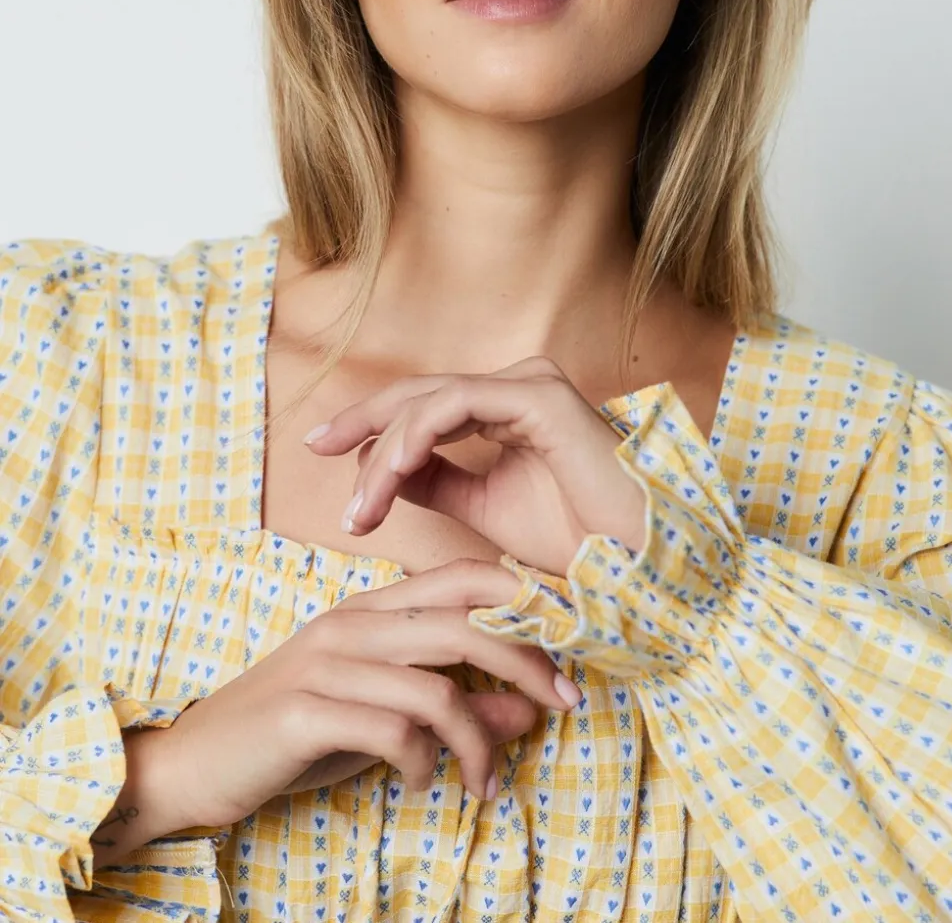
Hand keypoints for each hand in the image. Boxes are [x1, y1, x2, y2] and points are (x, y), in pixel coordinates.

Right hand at [156, 559, 581, 829]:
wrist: (194, 761)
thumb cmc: (295, 734)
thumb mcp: (383, 717)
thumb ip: (453, 707)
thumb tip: (526, 709)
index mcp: (371, 608)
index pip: (463, 578)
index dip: (525, 600)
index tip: (570, 643)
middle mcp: (352, 622)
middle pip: (465, 624)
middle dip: (527, 662)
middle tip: (565, 704)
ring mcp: (327, 662)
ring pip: (437, 687)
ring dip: (477, 742)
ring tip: (483, 782)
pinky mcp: (305, 710)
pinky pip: (393, 731)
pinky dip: (422, 764)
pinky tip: (418, 782)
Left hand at [304, 357, 644, 574]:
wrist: (634, 569)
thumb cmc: (576, 542)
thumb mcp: (484, 509)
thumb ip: (436, 481)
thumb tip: (382, 468)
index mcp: (509, 407)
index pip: (424, 406)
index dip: (371, 426)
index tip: (323, 452)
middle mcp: (519, 386)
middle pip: (419, 396)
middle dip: (362, 423)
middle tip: (315, 446)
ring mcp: (531, 384)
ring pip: (430, 402)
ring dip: (384, 450)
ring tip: (359, 503)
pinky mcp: (539, 396)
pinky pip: (459, 404)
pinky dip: (418, 432)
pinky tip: (392, 466)